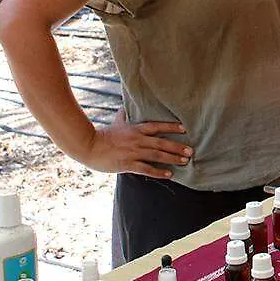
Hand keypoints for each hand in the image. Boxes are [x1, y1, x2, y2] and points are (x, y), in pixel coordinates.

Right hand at [77, 110, 191, 178]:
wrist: (88, 147)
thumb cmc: (103, 135)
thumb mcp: (116, 123)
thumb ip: (123, 116)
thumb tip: (125, 106)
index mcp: (135, 129)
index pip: (157, 126)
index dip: (171, 127)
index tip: (185, 128)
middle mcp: (137, 140)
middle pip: (161, 142)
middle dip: (177, 147)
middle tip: (191, 150)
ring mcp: (133, 152)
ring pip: (156, 155)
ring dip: (172, 158)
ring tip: (185, 161)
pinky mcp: (127, 164)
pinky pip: (146, 169)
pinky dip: (158, 172)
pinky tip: (169, 174)